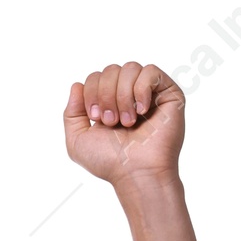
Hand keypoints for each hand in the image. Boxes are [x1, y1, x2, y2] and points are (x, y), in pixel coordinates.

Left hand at [64, 64, 183, 184]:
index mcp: (110, 103)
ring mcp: (150, 93)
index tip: (97, 119)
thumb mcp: (78, 142)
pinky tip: (142, 111)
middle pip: (111, 69)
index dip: (92, 93)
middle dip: (106, 95)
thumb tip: (77, 84)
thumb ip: (71, 113)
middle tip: (112, 122)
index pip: (96, 77)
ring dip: (123, 96)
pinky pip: (150, 71)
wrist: (136, 173)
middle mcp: (129, 95)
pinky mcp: (168, 93)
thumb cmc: (110, 162)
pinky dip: (141, 90)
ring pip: (130, 68)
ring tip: (128, 121)